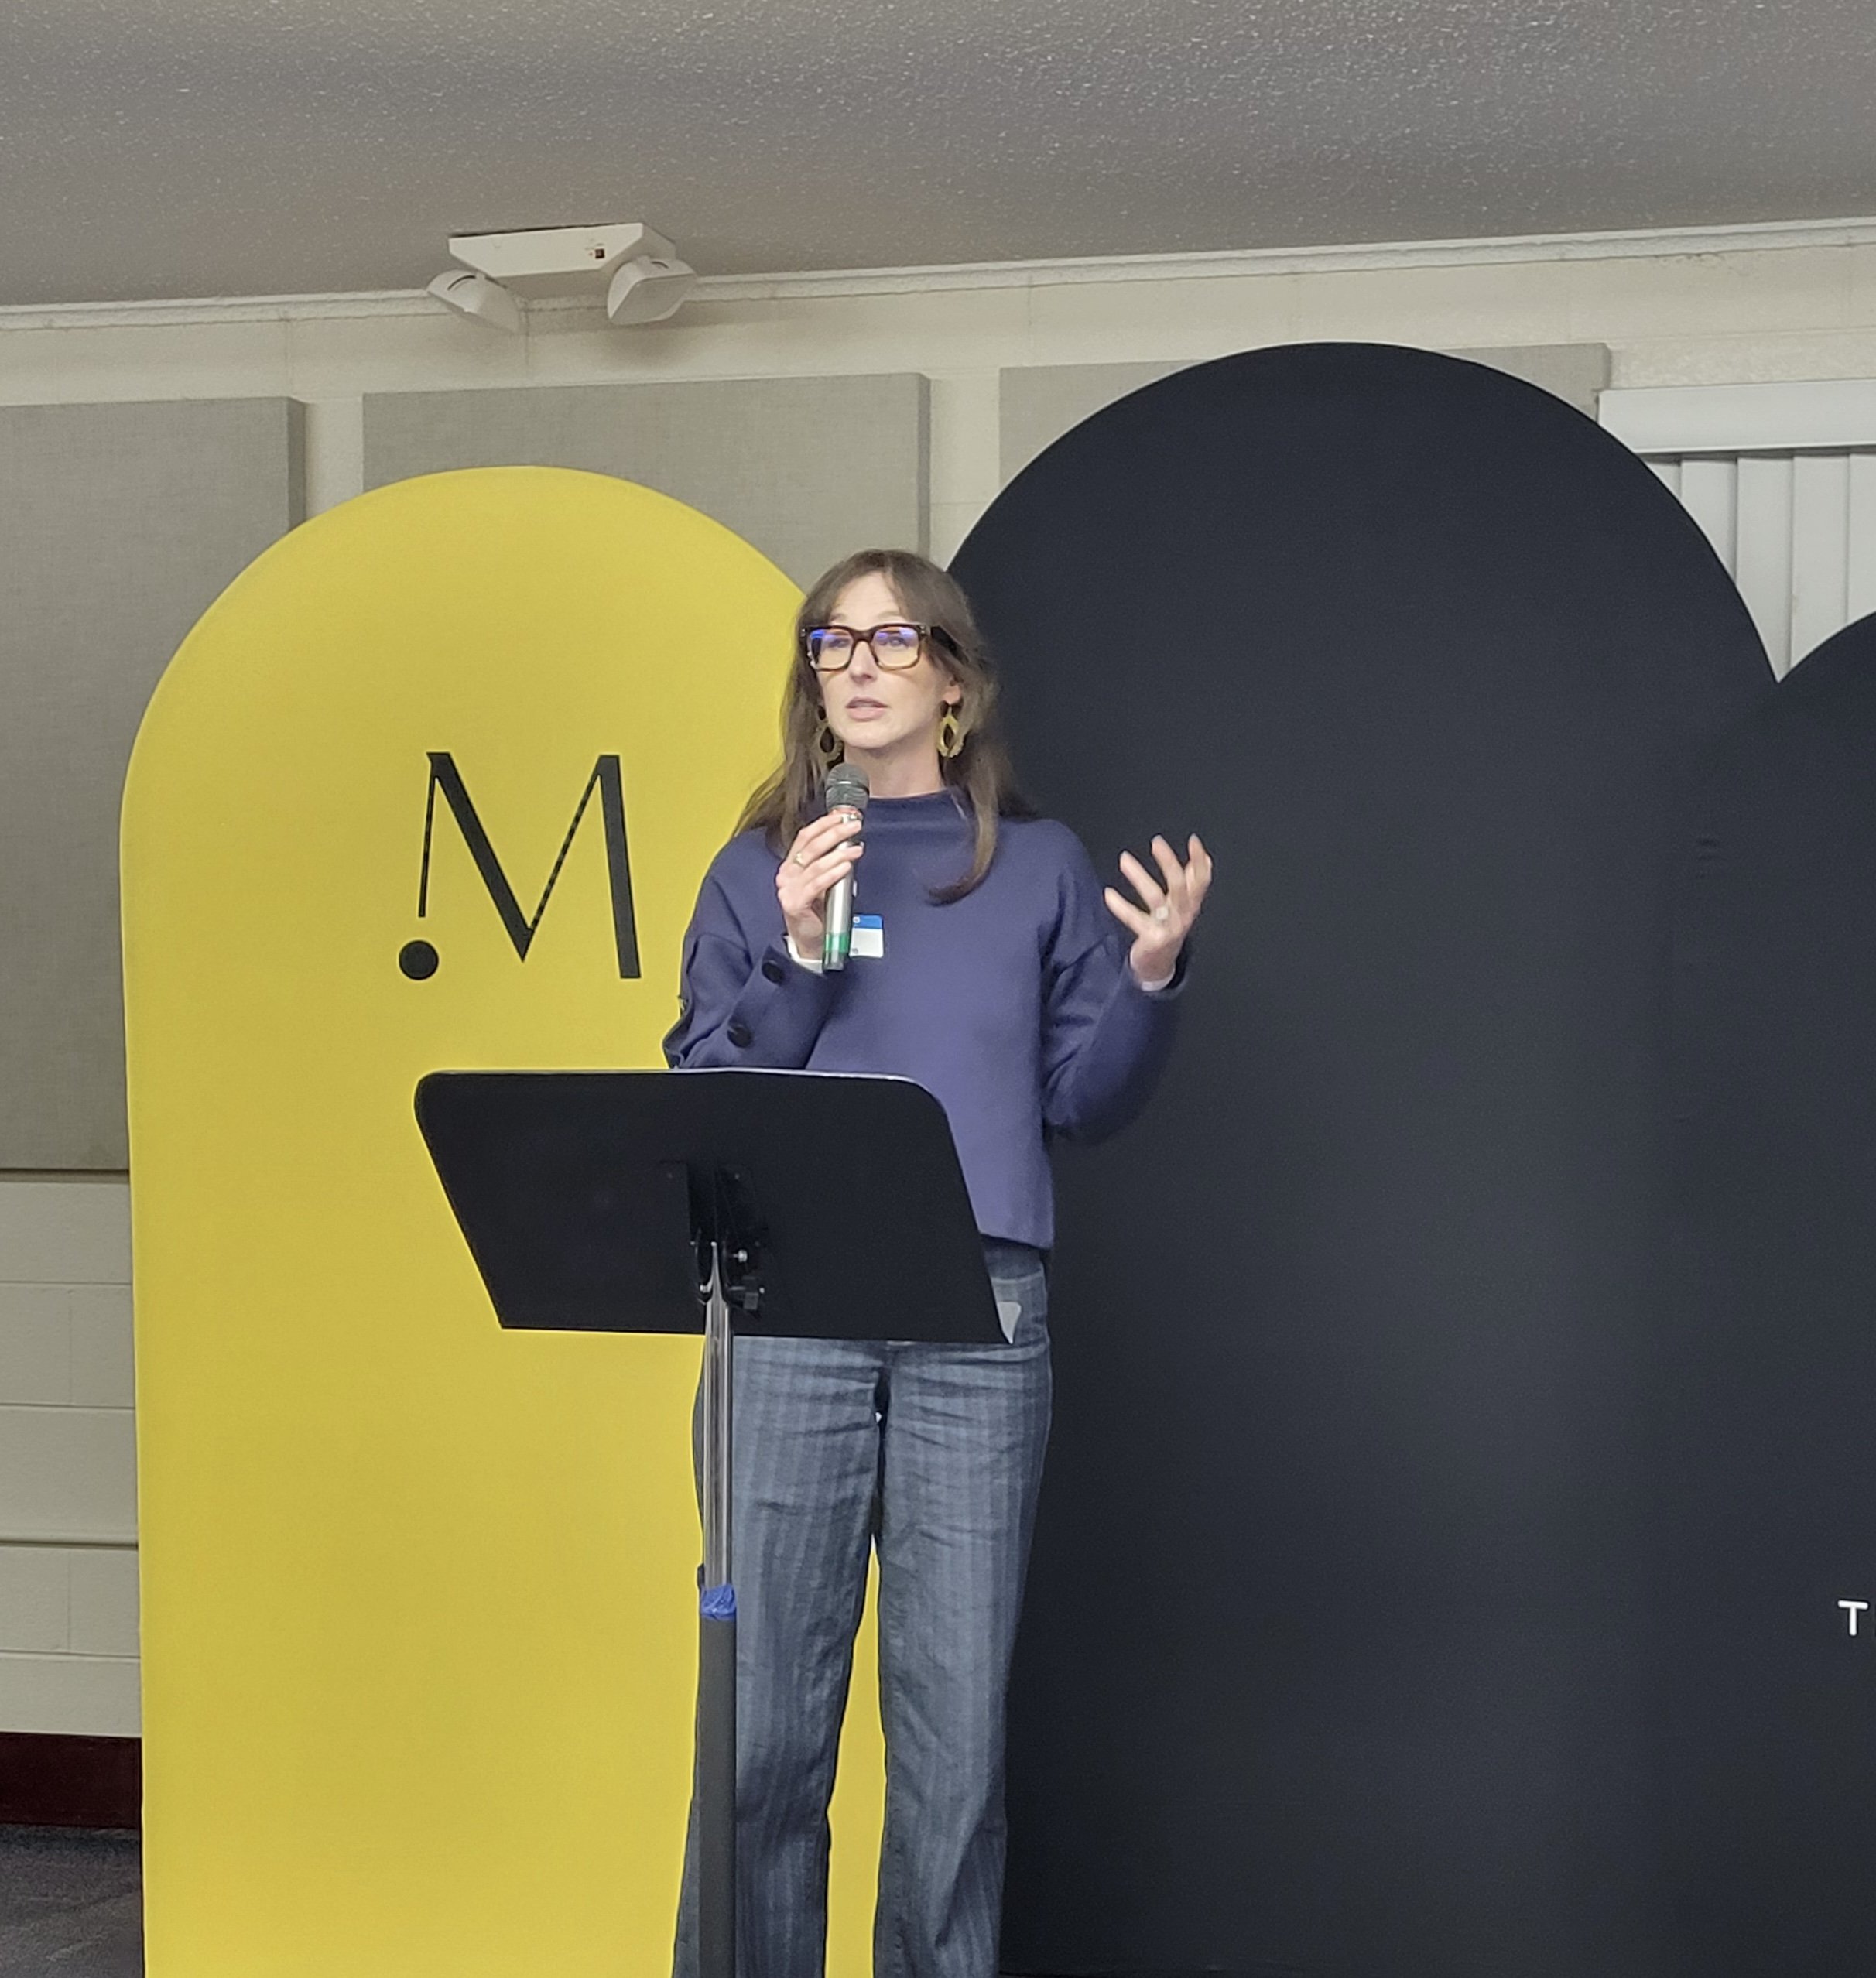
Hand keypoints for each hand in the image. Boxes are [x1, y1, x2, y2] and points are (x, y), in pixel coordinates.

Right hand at [776, 810, 863, 954]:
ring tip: (856, 848)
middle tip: (854, 825)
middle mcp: (787, 873)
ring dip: (839, 852)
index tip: (843, 814)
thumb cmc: (816, 909)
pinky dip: (832, 873)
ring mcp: (789, 888)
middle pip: (811, 846)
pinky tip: (845, 866)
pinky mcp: (795, 903)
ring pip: (815, 864)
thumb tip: (847, 837)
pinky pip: (816, 884)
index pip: (806, 836)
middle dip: (835, 832)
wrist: (809, 940)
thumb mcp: (821, 880)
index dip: (825, 822)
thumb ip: (829, 860)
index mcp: (792, 864)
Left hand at [1104, 834, 1212, 988]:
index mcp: (1191, 904)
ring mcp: (1169, 928)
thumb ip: (1192, 882)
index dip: (1200, 861)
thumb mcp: (1183, 905)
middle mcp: (1183, 915)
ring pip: (1156, 899)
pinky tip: (1109, 894)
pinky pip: (1136, 920)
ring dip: (1140, 877)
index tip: (1194, 841)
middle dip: (1169, 862)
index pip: (1201, 880)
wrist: (1158, 965)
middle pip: (1179, 886)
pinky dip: (1122, 907)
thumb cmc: (1169, 929)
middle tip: (1157, 842)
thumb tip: (1204, 858)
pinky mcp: (1153, 939)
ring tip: (1124, 860)